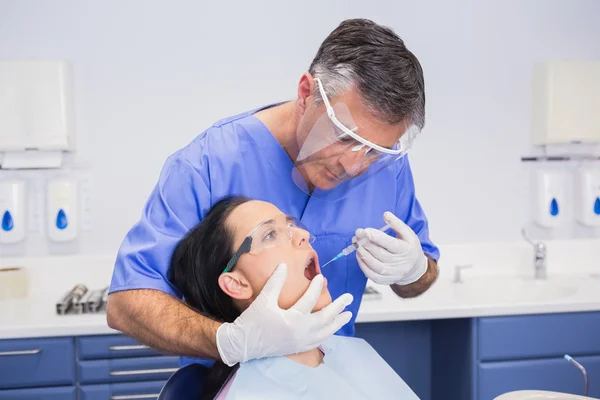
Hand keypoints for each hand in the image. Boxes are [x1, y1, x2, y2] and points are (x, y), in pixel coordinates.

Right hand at [216, 263, 352, 365]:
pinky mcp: (297, 348)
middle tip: (349, 298)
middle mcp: (300, 332)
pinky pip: (318, 341)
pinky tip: (330, 329)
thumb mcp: (264, 299)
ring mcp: (300, 342)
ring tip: (347, 315)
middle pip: (325, 318)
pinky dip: (327, 334)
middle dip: (338, 307)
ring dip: (337, 323)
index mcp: (292, 319)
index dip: (315, 287)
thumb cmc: (252, 321)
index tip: (320, 277)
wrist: (242, 344)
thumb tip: (283, 265)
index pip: (309, 300)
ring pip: (325, 332)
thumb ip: (275, 282)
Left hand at [355, 211, 426, 285]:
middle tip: (357, 234)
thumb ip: (397, 224)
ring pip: (375, 265)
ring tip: (356, 243)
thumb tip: (386, 214)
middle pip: (380, 254)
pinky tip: (359, 255)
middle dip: (366, 243)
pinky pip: (371, 275)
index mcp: (407, 250)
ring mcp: (393, 274)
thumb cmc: (409, 248)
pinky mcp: (385, 280)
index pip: (391, 244)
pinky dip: (363, 265)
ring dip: (363, 253)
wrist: (414, 268)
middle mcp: (401, 264)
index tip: (365, 231)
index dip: (377, 237)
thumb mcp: (408, 234)